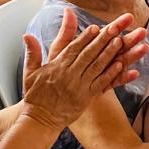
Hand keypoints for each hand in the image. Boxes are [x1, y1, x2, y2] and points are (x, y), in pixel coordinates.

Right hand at [20, 10, 148, 128]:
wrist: (40, 120)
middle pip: (88, 54)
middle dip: (102, 40)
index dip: (85, 37)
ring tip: (120, 41)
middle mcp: (69, 75)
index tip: (95, 27)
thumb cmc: (35, 96)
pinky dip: (111, 74)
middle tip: (114, 28)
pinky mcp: (86, 98)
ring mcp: (79, 87)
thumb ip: (32, 53)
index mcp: (57, 67)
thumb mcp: (29, 72)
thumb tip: (27, 35)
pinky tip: (121, 65)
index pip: (73, 48)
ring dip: (109, 53)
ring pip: (97, 66)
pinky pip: (101, 84)